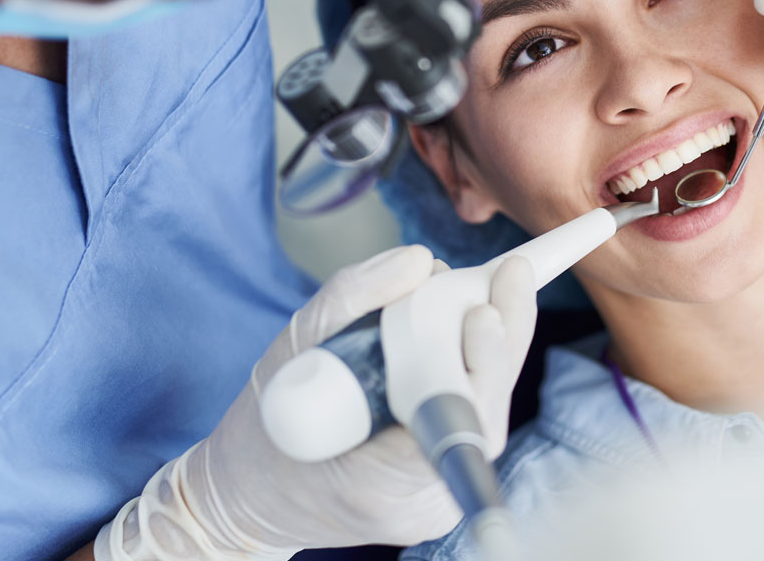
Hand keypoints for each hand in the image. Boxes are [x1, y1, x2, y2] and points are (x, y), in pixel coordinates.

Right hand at [95, 246, 536, 559]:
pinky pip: (468, 416)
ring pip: (482, 411)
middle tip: (510, 275)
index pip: (456, 425)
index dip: (482, 364)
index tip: (486, 310)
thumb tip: (419, 261)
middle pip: (484, 413)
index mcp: (379, 484)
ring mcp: (435, 499)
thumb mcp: (290, 354)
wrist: (253, 492)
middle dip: (502, 338)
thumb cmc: (266, 429)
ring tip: (495, 288)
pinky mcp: (440, 481)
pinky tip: (474, 324)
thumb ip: (350, 302)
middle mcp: (420, 502)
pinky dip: (471, 367)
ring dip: (490, 348)